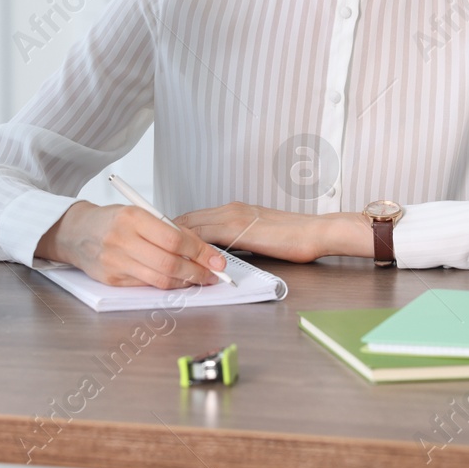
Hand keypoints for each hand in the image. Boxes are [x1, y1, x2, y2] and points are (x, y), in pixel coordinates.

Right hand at [35, 201, 227, 288]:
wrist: (76, 232)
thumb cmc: (112, 220)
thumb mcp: (139, 213)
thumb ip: (167, 228)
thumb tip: (201, 249)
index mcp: (132, 217)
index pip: (174, 239)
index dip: (200, 252)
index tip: (216, 259)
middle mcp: (122, 240)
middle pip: (169, 263)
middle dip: (197, 272)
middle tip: (213, 274)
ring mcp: (115, 262)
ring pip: (160, 279)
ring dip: (185, 282)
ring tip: (199, 279)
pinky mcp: (112, 280)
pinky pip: (146, 285)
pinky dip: (166, 285)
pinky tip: (177, 281)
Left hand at [174, 202, 348, 263]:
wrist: (316, 232)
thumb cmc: (294, 236)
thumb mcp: (259, 235)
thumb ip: (238, 240)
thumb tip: (220, 253)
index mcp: (234, 209)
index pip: (195, 217)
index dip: (176, 228)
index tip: (161, 240)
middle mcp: (230, 209)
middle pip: (188, 218)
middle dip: (168, 233)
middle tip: (152, 248)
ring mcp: (234, 216)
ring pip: (193, 225)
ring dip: (176, 240)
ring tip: (159, 254)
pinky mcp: (240, 229)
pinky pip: (207, 237)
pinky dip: (192, 247)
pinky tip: (183, 258)